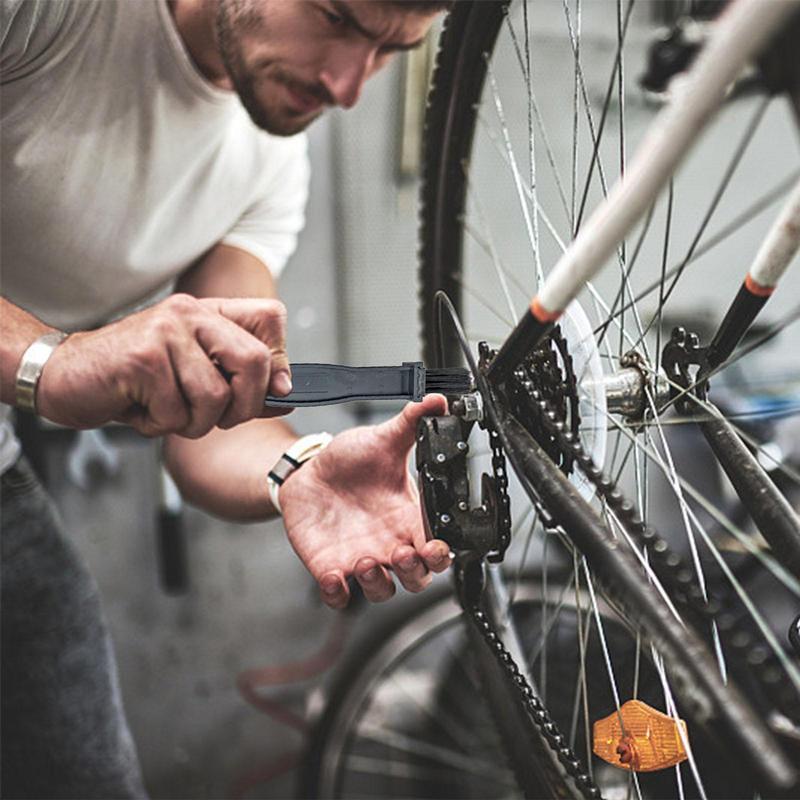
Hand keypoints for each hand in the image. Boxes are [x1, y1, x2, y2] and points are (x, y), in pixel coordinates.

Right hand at [37, 293, 291, 436]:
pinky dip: (160, 426)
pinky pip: (178, 414)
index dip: (278, 362)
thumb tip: (286, 395)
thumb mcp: (192, 376)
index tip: (266, 392)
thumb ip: (237, 381)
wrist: (62, 375)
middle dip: (242, 409)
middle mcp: (190, 313)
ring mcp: (166, 332)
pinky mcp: (144, 359)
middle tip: (214, 420)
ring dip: (194, 424)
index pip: (272, 316)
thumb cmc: (132, 381)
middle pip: (254, 363)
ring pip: (216, 398)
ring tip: (165, 413)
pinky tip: (139, 410)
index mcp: (207, 313)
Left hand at [280, 393, 453, 608]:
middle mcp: (389, 544)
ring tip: (366, 560)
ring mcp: (360, 559)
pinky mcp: (330, 566)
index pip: (436, 548)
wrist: (310, 471)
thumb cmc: (352, 461)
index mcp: (408, 519)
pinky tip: (333, 577)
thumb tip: (438, 400)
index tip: (437, 547)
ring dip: (377, 584)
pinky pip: (339, 596)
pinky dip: (338, 593)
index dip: (441, 555)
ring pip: (381, 591)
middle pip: (416, 579)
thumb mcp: (382, 440)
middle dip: (415, 574)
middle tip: (404, 555)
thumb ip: (411, 423)